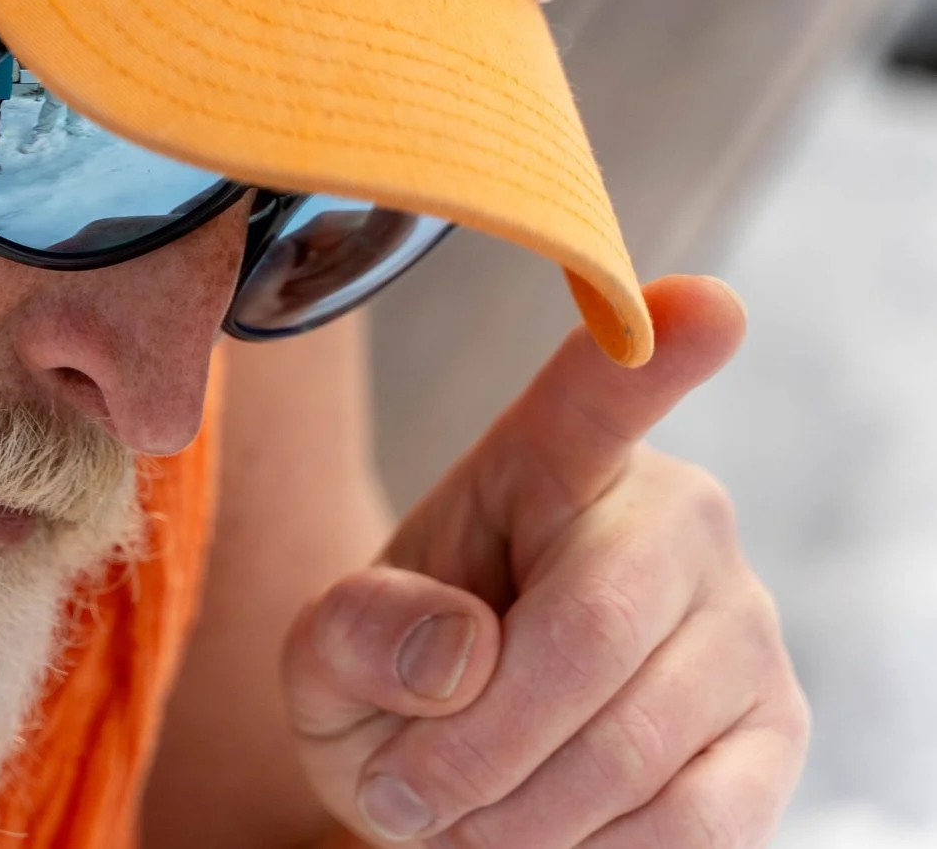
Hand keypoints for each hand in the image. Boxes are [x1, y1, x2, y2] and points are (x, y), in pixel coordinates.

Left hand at [283, 276, 807, 844]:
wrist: (454, 788)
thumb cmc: (394, 693)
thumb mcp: (324, 660)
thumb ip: (350, 637)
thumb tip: (458, 654)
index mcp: (548, 458)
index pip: (599, 396)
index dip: (653, 352)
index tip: (703, 306)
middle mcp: (676, 515)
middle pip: (585, 633)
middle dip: (470, 745)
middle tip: (396, 794)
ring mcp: (744, 623)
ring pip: (628, 746)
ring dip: (513, 815)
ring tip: (456, 814)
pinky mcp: (778, 733)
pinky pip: (690, 824)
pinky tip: (539, 836)